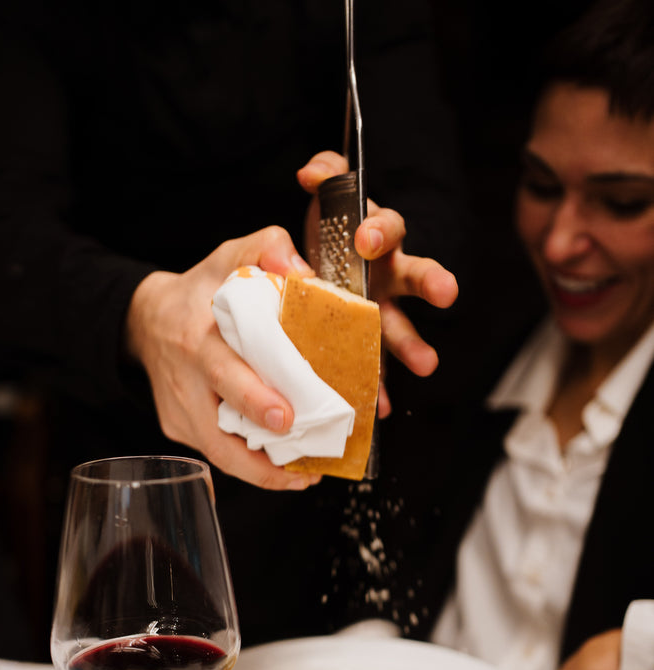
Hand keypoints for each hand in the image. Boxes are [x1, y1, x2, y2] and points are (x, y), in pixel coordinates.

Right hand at [125, 226, 322, 490]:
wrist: (147, 320)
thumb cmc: (201, 290)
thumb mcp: (229, 255)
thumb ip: (267, 247)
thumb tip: (302, 271)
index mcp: (198, 339)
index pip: (224, 372)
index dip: (253, 399)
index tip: (284, 418)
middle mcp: (184, 381)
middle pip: (217, 434)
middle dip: (260, 459)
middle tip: (304, 470)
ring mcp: (178, 412)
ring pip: (219, 456)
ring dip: (263, 474)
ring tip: (306, 476)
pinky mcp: (179, 429)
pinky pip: (218, 452)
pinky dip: (252, 465)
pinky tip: (286, 468)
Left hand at [297, 151, 458, 416]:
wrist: (313, 269)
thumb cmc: (329, 231)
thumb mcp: (325, 199)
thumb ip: (325, 174)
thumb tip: (312, 173)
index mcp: (377, 238)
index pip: (388, 227)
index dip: (378, 231)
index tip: (364, 238)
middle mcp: (388, 274)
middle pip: (415, 274)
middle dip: (431, 282)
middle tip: (447, 292)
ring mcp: (381, 310)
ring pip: (401, 326)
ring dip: (413, 345)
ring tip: (426, 364)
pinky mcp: (368, 340)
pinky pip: (377, 364)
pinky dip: (379, 385)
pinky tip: (379, 405)